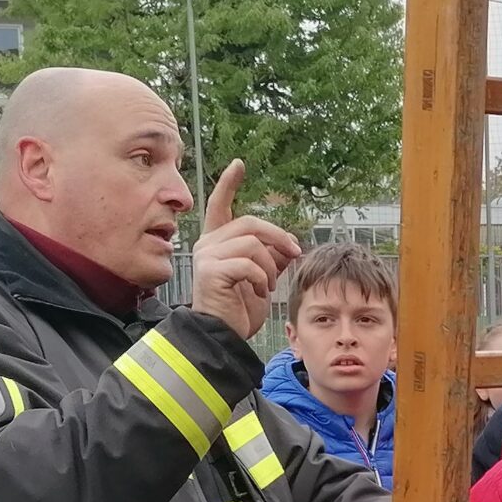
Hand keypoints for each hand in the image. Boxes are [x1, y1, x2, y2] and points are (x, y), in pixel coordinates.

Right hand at [189, 160, 302, 339]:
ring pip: (252, 244)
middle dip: (279, 237)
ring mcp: (207, 257)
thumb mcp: (263, 278)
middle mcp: (207, 245)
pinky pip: (249, 264)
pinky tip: (261, 292)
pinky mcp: (211, 272)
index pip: (220, 205)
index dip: (229, 184)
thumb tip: (289, 243)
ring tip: (270, 285)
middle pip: (250, 223)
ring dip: (271, 265)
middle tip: (295, 253)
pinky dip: (263, 278)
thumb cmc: (239, 310)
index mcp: (217, 242)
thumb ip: (272, 257)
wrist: (223, 336)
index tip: (239, 164)